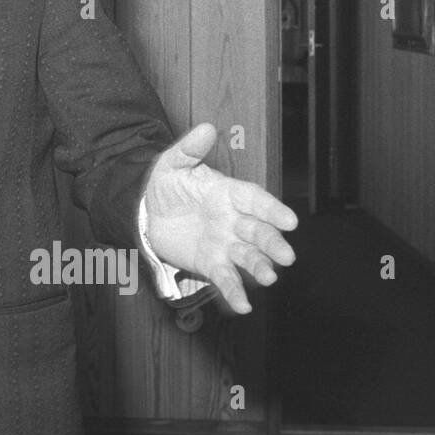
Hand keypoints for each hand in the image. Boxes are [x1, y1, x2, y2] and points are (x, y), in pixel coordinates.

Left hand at [143, 123, 297, 314]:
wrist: (145, 211)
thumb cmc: (166, 184)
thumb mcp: (173, 163)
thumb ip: (189, 149)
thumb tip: (206, 128)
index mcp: (229, 193)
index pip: (255, 200)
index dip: (272, 210)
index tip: (290, 220)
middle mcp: (233, 220)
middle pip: (258, 232)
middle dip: (272, 243)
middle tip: (286, 256)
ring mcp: (224, 243)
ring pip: (247, 257)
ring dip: (260, 267)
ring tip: (269, 279)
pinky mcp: (211, 263)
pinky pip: (226, 278)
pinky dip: (235, 292)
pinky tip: (243, 306)